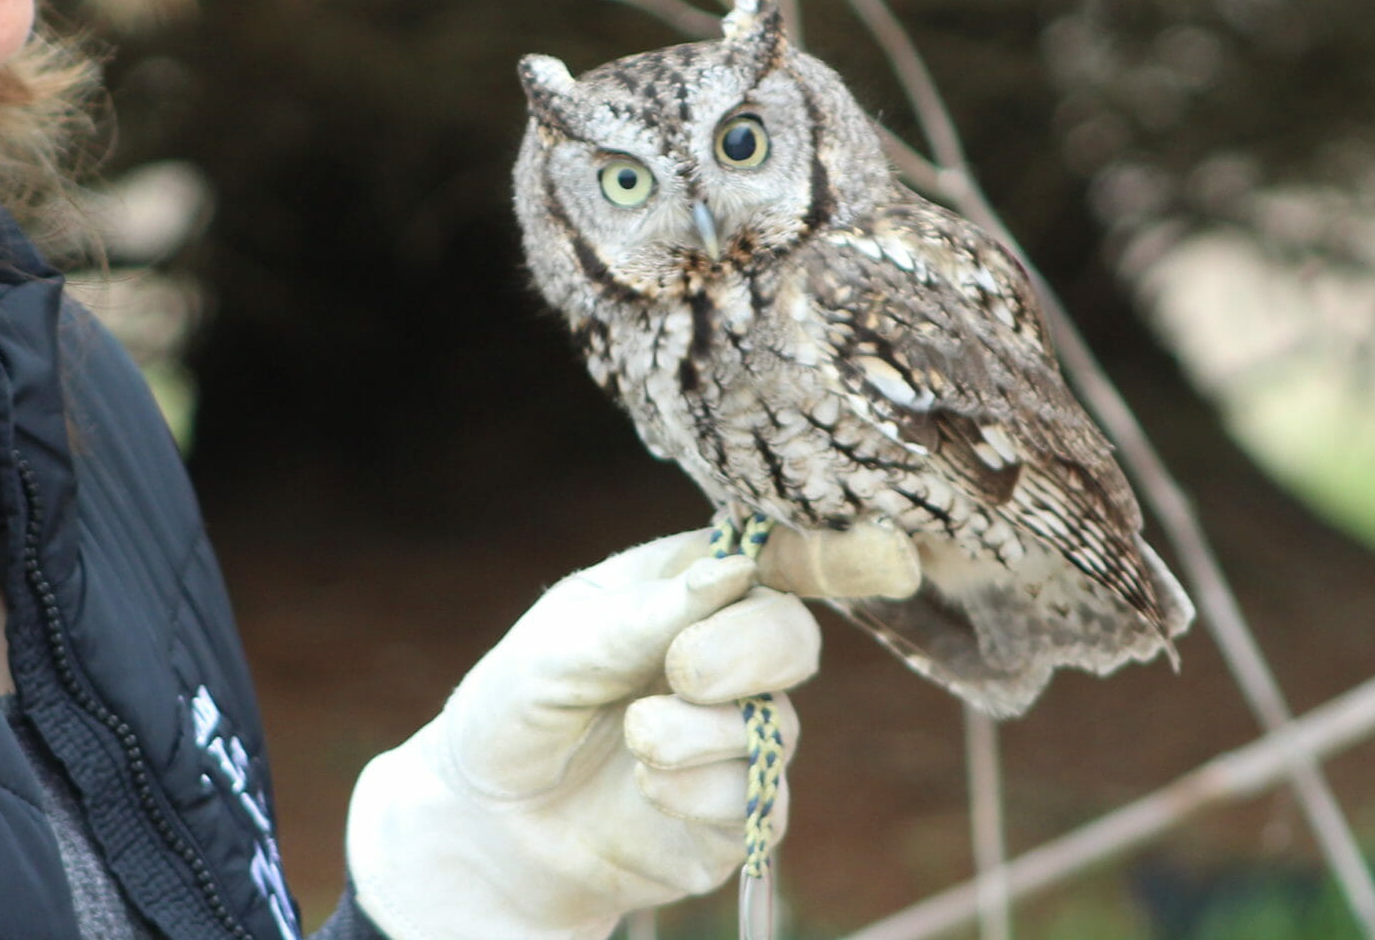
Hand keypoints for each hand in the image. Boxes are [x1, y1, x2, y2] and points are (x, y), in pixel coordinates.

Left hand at [343, 522, 918, 939]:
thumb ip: (645, 611)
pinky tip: (646, 787)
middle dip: (745, 651)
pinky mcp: (736, 815)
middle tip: (681, 672)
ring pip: (776, 725)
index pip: (773, 559)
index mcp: (685, 590)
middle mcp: (726, 656)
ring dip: (699, 733)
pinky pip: (757, 800)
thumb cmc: (518, 706)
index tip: (885, 555)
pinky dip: (698, 791)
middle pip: (793, 638)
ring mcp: (737, 738)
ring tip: (634, 738)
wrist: (490, 822)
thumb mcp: (558, 644)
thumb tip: (734, 570)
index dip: (832, 553)